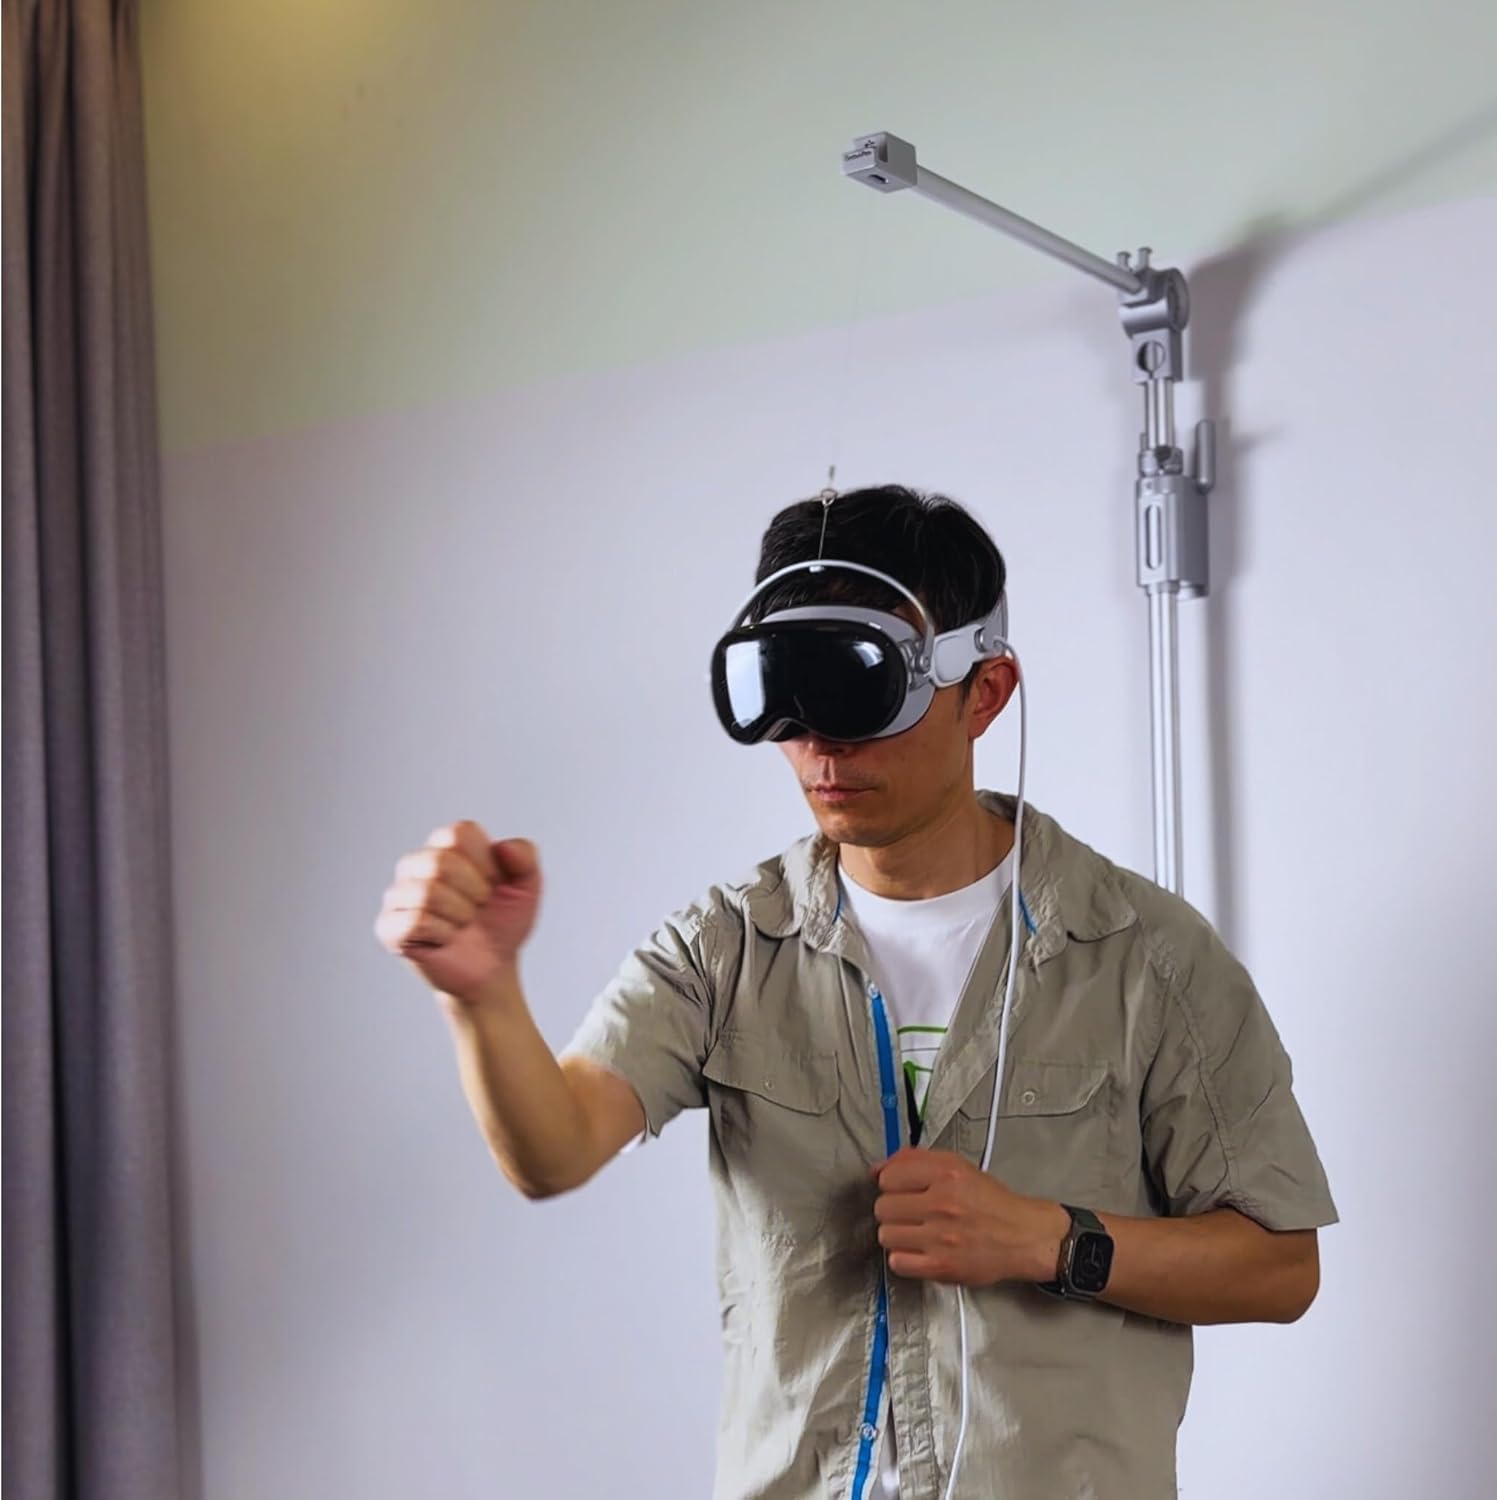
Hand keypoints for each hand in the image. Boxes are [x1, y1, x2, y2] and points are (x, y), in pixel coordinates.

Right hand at [374, 821, 541, 1006]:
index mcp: (446, 845)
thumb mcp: (527, 885)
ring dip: (460, 914)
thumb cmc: (504, 921)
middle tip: (479, 907)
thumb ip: (525, 855)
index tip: (494, 883)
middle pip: (440, 861)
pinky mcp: (389, 927)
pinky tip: (446, 939)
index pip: (459, 833)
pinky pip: (415, 921)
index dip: (486, 863)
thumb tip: (502, 848)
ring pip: (427, 892)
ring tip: (463, 924)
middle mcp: (417, 864)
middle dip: (474, 891)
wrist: (493, 967)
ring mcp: (399, 895)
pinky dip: (443, 933)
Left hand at [872, 1147, 1068, 1286]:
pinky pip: (897, 1262)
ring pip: (886, 1235)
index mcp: (946, 1174)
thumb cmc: (992, 1203)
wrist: (1023, 1237)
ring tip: (917, 1232)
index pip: (888, 1177)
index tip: (902, 1190)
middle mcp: (943, 1204)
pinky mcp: (941, 1267)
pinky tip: (919, 1251)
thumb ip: (915, 1160)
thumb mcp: (958, 1167)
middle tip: (912, 1213)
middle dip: (893, 1210)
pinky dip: (904, 1258)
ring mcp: (940, 1237)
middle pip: (883, 1207)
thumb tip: (877, 1168)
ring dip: (897, 1235)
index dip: (892, 1184)